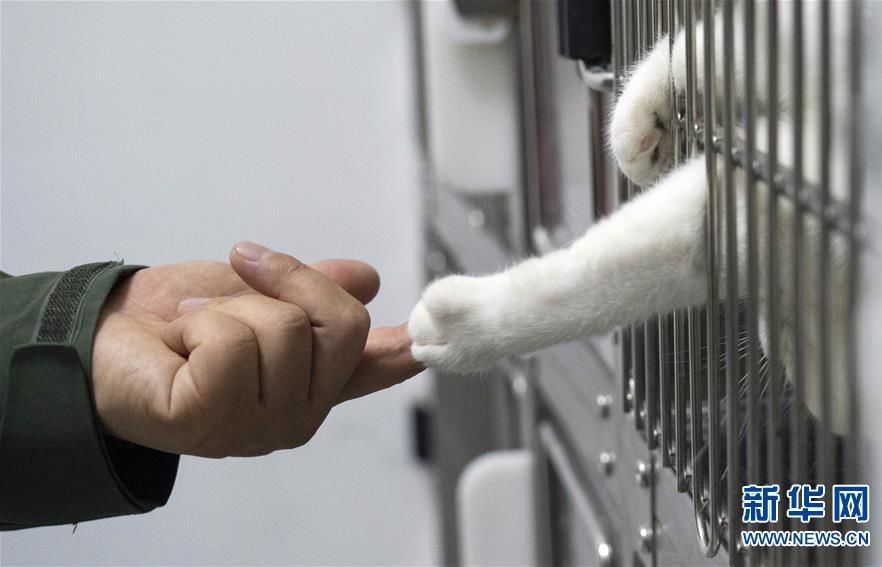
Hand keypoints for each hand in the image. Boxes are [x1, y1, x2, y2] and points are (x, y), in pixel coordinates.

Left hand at [91, 241, 422, 457]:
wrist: (100, 333)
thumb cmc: (175, 320)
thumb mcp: (253, 287)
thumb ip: (310, 287)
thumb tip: (367, 276)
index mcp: (314, 377)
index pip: (379, 366)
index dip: (414, 348)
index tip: (442, 337)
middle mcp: (300, 409)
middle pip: (342, 322)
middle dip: (287, 279)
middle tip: (242, 274)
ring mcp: (261, 425)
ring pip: (286, 327)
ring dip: (232, 304)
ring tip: (198, 325)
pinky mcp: (214, 422)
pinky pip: (234, 342)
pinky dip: (202, 322)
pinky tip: (180, 347)